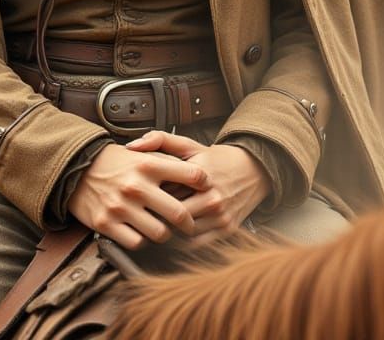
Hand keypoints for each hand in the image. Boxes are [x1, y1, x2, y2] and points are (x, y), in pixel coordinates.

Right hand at [68, 142, 208, 250]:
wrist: (76, 168)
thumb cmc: (114, 162)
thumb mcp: (140, 153)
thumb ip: (166, 161)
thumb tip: (198, 175)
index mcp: (148, 164)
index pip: (191, 175)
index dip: (204, 184)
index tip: (207, 190)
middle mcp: (136, 185)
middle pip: (179, 213)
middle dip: (189, 223)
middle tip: (190, 225)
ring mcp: (121, 206)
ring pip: (160, 233)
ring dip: (164, 234)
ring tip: (162, 228)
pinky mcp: (106, 224)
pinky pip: (137, 242)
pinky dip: (142, 240)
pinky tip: (141, 232)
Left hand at [125, 132, 271, 246]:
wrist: (252, 170)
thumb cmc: (214, 158)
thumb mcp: (189, 145)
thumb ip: (160, 139)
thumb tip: (131, 146)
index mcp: (200, 175)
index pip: (165, 192)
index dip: (150, 194)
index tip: (139, 195)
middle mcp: (212, 197)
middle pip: (174, 216)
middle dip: (158, 215)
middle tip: (143, 213)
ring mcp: (221, 216)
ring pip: (185, 233)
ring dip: (170, 230)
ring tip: (156, 222)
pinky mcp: (227, 230)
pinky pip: (198, 244)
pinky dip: (184, 241)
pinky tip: (174, 233)